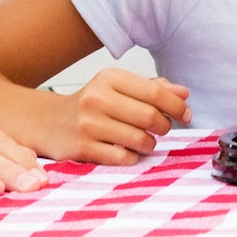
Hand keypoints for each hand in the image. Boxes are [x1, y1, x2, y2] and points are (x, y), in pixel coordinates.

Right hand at [46, 69, 191, 163]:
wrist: (51, 123)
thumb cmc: (92, 104)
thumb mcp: (118, 88)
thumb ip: (152, 88)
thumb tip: (183, 94)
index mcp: (110, 78)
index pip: (154, 92)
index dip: (176, 105)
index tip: (186, 114)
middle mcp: (97, 98)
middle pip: (149, 116)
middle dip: (165, 126)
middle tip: (164, 128)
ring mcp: (88, 125)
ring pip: (138, 139)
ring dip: (150, 144)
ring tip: (147, 141)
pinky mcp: (83, 149)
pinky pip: (122, 158)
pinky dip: (133, 157)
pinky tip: (130, 152)